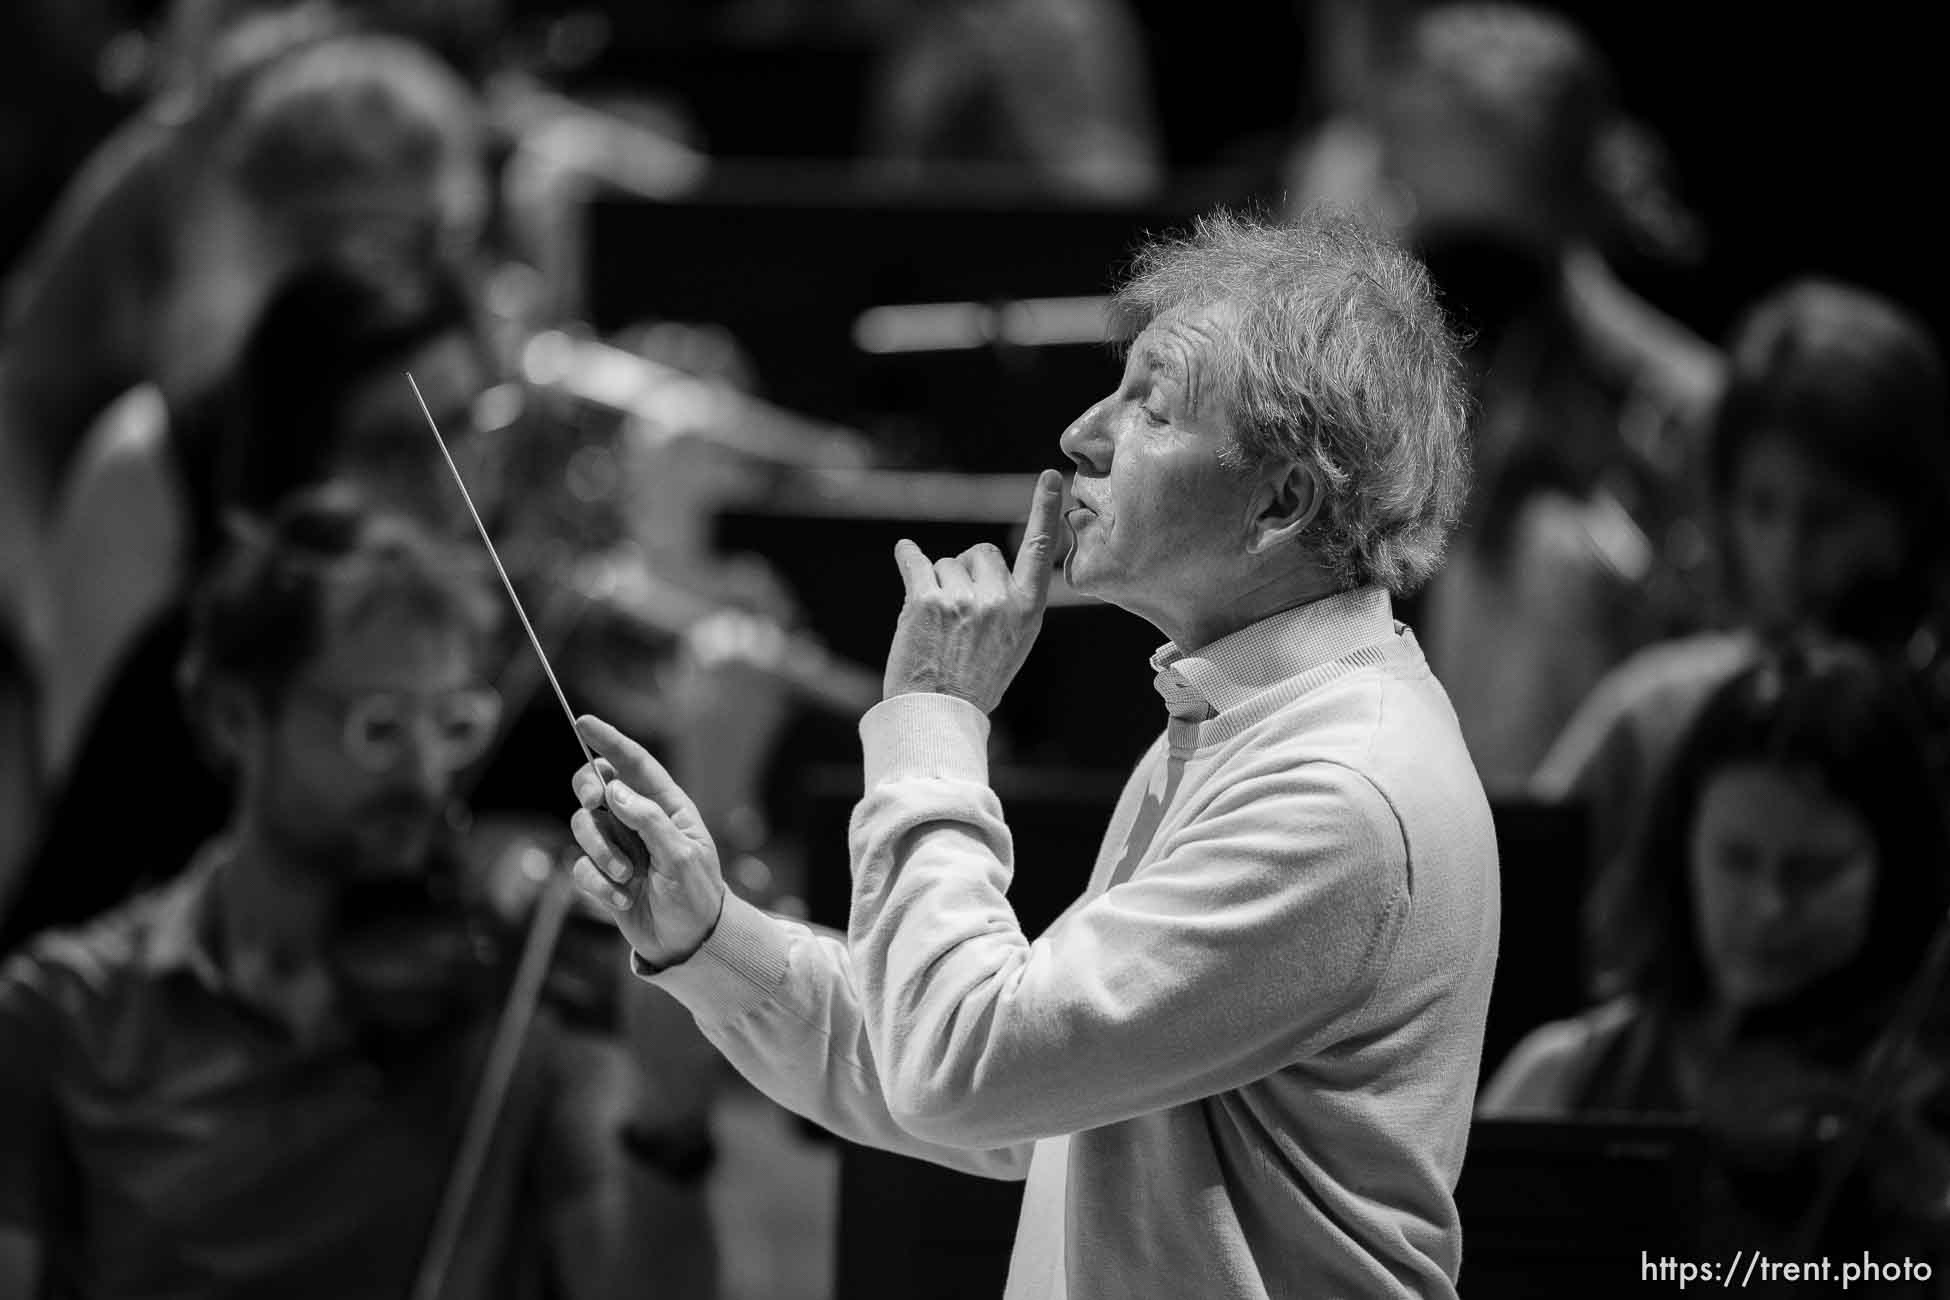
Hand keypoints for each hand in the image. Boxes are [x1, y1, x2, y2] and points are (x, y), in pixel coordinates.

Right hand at [568, 715, 726, 968]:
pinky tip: (622, 900)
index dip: (609, 740)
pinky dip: (597, 884)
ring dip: (600, 851)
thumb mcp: (682, 857)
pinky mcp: (602, 875)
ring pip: (583, 827)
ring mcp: (618, 846)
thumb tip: (615, 791)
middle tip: (595, 803)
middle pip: (596, 787)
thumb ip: (649, 821)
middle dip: (589, 791)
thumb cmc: (696, 896)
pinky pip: (580, 867)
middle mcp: (638, 820)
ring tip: (625, 877)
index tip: (584, 722)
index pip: (634, 764)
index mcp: (667, 806)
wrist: (689, 943)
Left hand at [881, 469, 1063, 712]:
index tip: (1052, 477)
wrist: (938, 715)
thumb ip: (1010, 604)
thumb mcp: (1013, 644)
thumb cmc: (974, 682)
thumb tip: (988, 569)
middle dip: (966, 571)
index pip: (1040, 551)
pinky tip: (905, 555)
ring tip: (936, 625)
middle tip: (957, 610)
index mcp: (1027, 611)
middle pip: (980, 552)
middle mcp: (999, 600)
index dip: (1046, 511)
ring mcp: (962, 599)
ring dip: (936, 583)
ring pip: (946, 562)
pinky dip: (907, 556)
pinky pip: (914, 559)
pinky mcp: (925, 600)